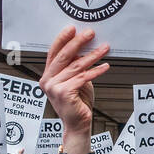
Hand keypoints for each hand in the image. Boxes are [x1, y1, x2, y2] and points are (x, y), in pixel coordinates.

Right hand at [39, 26, 109, 153]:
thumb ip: (74, 67)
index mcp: (47, 76)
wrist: (77, 125)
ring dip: (92, 55)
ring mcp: (54, 87)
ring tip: (104, 48)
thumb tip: (82, 48)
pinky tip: (105, 66)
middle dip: (78, 42)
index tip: (73, 29)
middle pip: (64, 56)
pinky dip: (96, 70)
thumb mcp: (75, 81)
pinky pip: (83, 77)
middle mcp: (47, 81)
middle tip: (90, 33)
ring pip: (76, 65)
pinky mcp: (64, 93)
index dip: (63, 39)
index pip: (53, 53)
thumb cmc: (77, 104)